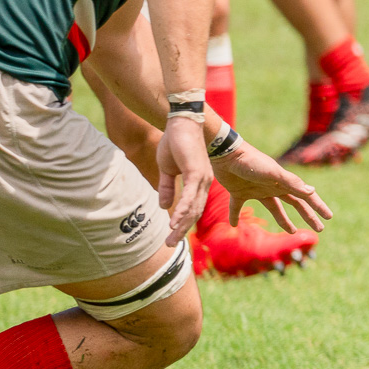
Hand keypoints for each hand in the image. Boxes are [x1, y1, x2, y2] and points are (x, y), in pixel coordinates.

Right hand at [155, 120, 213, 245]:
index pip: (192, 208)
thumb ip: (167, 188)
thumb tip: (164, 206)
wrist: (181, 123)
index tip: (172, 237)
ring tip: (171, 238)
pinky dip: (182, 209)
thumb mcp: (167, 170)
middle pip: (194, 212)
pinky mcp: (196, 171)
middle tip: (169, 245)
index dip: (182, 223)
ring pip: (193, 207)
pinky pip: (189, 195)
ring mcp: (201, 177)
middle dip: (181, 230)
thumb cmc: (175, 144)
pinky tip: (175, 221)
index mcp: (199, 182)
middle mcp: (203, 182)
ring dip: (181, 224)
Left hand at [211, 140, 331, 234]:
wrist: (226, 154)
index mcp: (283, 183)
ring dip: (283, 219)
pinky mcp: (239, 192)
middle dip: (308, 216)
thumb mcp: (274, 173)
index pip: (306, 197)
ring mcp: (257, 190)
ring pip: (274, 208)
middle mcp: (273, 187)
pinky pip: (237, 207)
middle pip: (295, 204)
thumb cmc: (252, 162)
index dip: (318, 207)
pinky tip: (234, 225)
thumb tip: (312, 191)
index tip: (328, 217)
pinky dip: (235, 216)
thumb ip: (292, 182)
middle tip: (319, 228)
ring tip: (292, 231)